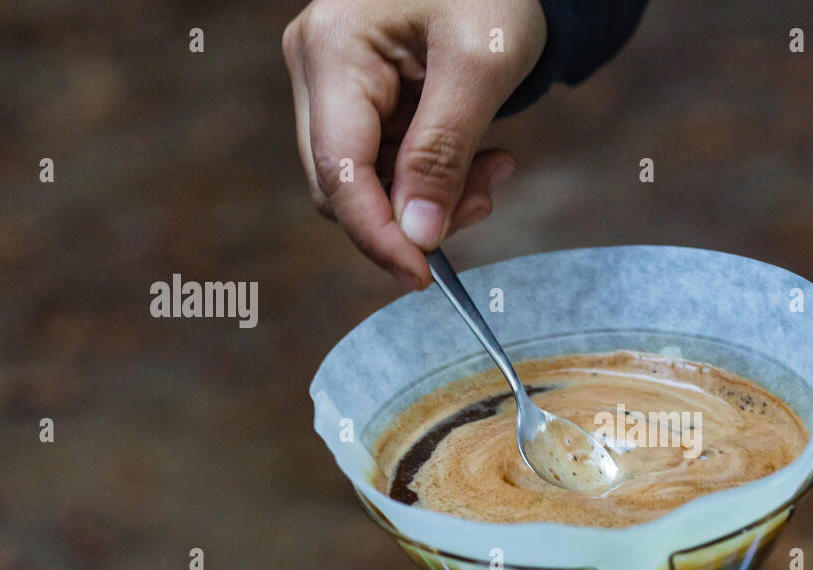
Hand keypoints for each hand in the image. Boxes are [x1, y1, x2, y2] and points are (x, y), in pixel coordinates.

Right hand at [282, 0, 546, 288]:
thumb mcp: (481, 66)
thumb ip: (445, 153)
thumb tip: (417, 236)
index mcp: (333, 49)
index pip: (339, 174)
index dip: (378, 236)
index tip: (422, 277)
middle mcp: (314, 65)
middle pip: (343, 185)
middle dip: (413, 214)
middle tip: (487, 199)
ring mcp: (330, 80)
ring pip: (365, 181)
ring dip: (432, 196)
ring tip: (497, 169)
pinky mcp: (356, 93)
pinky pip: (383, 161)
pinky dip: (432, 175)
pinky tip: (481, 157)